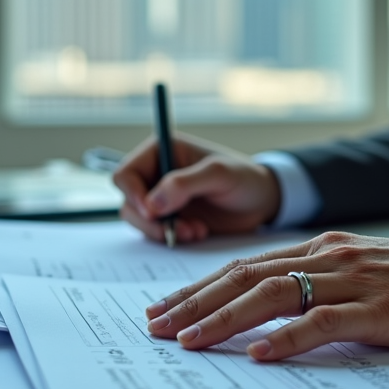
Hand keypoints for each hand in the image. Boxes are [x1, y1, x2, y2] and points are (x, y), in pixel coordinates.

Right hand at [112, 133, 280, 243]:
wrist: (262, 202)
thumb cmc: (244, 178)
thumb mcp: (218, 174)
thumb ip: (184, 184)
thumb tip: (151, 204)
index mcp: (161, 150)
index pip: (126, 173)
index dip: (133, 194)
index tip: (152, 212)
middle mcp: (156, 173)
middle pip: (129, 200)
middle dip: (151, 220)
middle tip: (177, 230)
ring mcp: (160, 197)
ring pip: (139, 219)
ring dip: (163, 231)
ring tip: (195, 231)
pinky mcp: (169, 217)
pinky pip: (155, 232)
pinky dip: (172, 237)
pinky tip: (197, 233)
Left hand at [144, 232, 388, 358]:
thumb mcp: (358, 272)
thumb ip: (317, 283)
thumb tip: (269, 314)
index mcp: (319, 248)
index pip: (244, 266)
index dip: (200, 286)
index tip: (165, 307)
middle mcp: (327, 257)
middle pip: (245, 277)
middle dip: (194, 302)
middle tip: (156, 327)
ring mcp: (351, 280)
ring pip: (272, 295)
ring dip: (225, 319)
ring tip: (189, 341)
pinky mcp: (379, 308)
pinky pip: (324, 322)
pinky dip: (289, 338)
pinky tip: (261, 354)